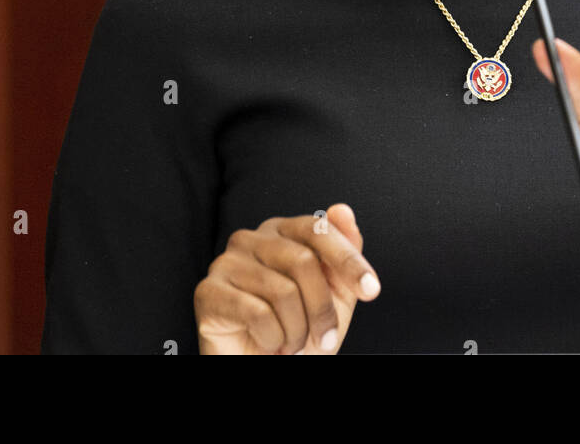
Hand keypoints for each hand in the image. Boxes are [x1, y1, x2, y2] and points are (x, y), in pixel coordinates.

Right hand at [194, 203, 379, 354]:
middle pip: (303, 261)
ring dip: (298, 330)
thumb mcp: (334, 294)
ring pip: (283, 291)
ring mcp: (226, 263)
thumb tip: (342, 210)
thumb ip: (343, 252)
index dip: (348, 260)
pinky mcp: (208, 292)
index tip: (371, 290)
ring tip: (292, 343)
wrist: (263, 370)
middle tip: (324, 338)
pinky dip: (273, 338)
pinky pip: (257, 313)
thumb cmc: (299, 330)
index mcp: (281, 231)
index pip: (318, 229)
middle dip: (322, 309)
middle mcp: (250, 238)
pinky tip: (269, 343)